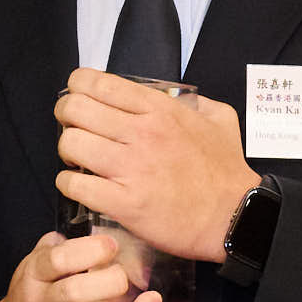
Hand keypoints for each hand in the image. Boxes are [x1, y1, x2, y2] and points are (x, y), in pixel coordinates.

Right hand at [0, 228, 185, 301]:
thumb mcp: (29, 273)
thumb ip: (54, 248)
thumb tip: (86, 222)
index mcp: (33, 280)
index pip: (55, 261)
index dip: (87, 250)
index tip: (111, 245)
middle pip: (75, 294)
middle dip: (109, 281)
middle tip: (126, 274)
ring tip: (154, 299)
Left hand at [53, 71, 257, 265]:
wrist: (236, 218)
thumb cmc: (227, 171)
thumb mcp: (220, 119)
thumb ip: (197, 102)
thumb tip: (179, 97)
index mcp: (160, 110)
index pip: (98, 83)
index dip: (77, 87)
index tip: (79, 98)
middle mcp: (142, 133)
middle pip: (75, 109)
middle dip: (66, 118)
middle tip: (74, 130)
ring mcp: (132, 169)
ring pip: (70, 144)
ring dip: (67, 152)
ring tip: (77, 161)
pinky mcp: (125, 203)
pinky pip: (76, 186)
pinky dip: (69, 185)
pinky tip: (81, 187)